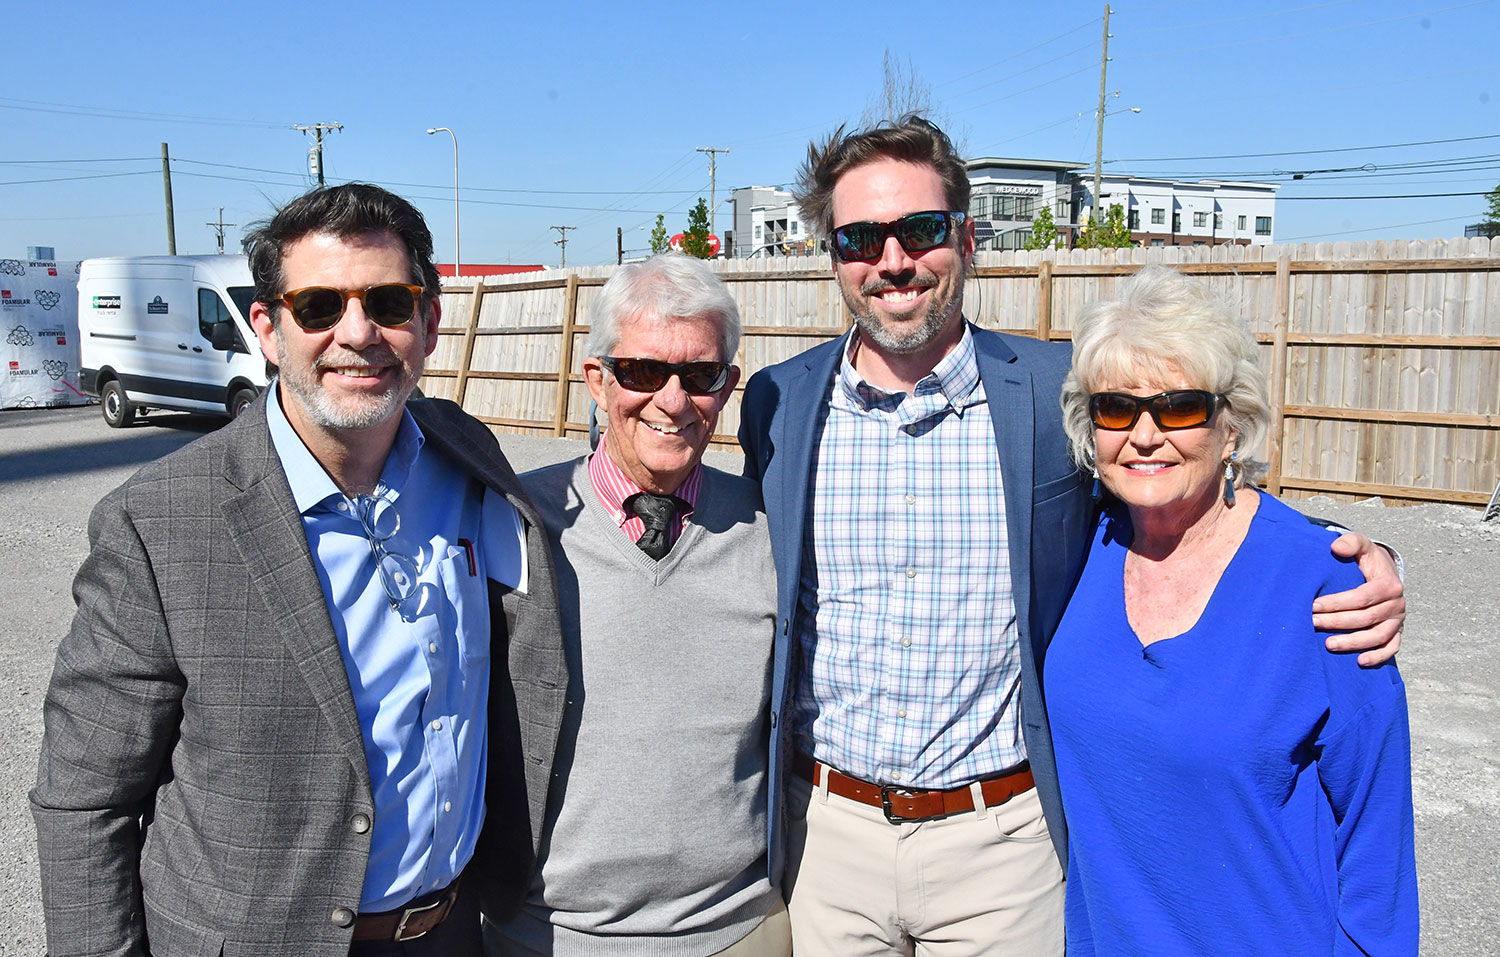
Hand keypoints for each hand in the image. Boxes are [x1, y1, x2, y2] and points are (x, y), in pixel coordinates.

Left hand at [1312, 532, 1404, 665]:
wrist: (1383, 572)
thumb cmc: (1366, 559)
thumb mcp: (1361, 544)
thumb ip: (1350, 542)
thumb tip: (1336, 547)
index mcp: (1389, 584)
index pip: (1362, 597)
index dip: (1337, 603)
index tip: (1313, 605)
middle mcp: (1397, 604)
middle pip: (1366, 618)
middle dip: (1337, 622)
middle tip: (1313, 623)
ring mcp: (1398, 620)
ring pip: (1377, 636)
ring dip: (1353, 643)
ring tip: (1328, 645)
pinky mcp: (1398, 632)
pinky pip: (1392, 648)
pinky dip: (1378, 656)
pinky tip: (1360, 662)